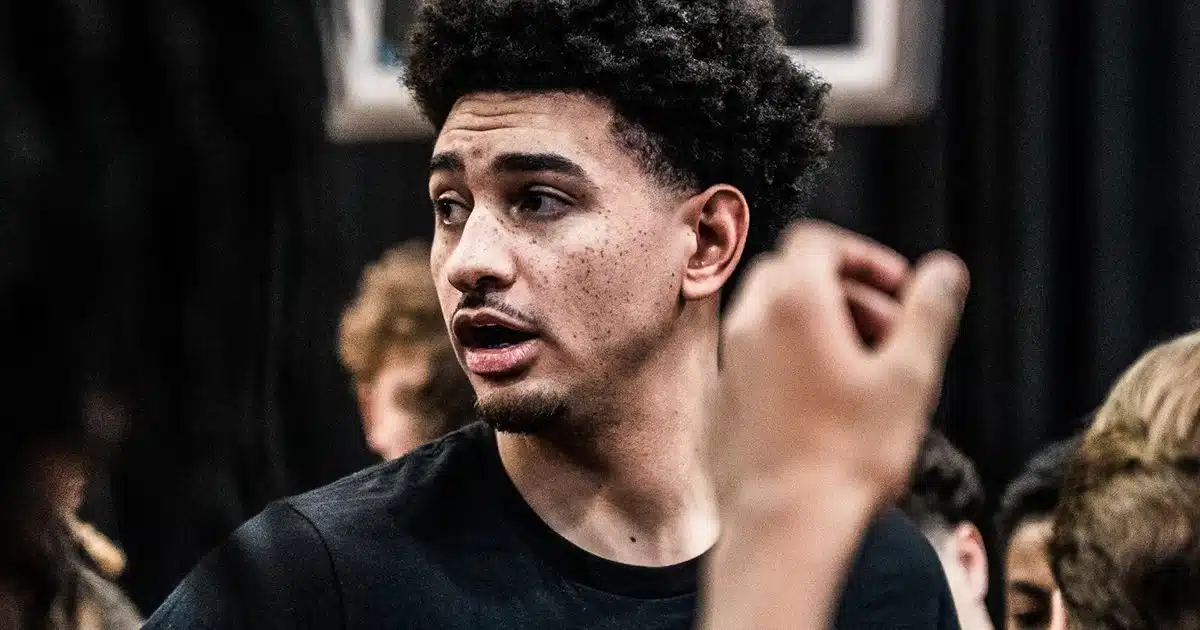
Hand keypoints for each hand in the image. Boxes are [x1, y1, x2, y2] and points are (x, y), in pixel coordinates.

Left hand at [710, 220, 968, 512]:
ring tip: (862, 373)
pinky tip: (825, 406)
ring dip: (819, 326)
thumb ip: (928, 312)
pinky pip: (755, 359)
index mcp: (792, 301)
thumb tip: (944, 270)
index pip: (817, 241)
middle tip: (887, 334)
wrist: (784, 524)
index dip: (863, 256)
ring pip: (772, 318)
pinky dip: (790, 360)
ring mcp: (727, 361)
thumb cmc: (849, 453)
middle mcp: (747, 322)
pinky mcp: (719, 400)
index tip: (899, 291)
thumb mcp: (910, 376)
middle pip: (793, 276)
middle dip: (845, 292)